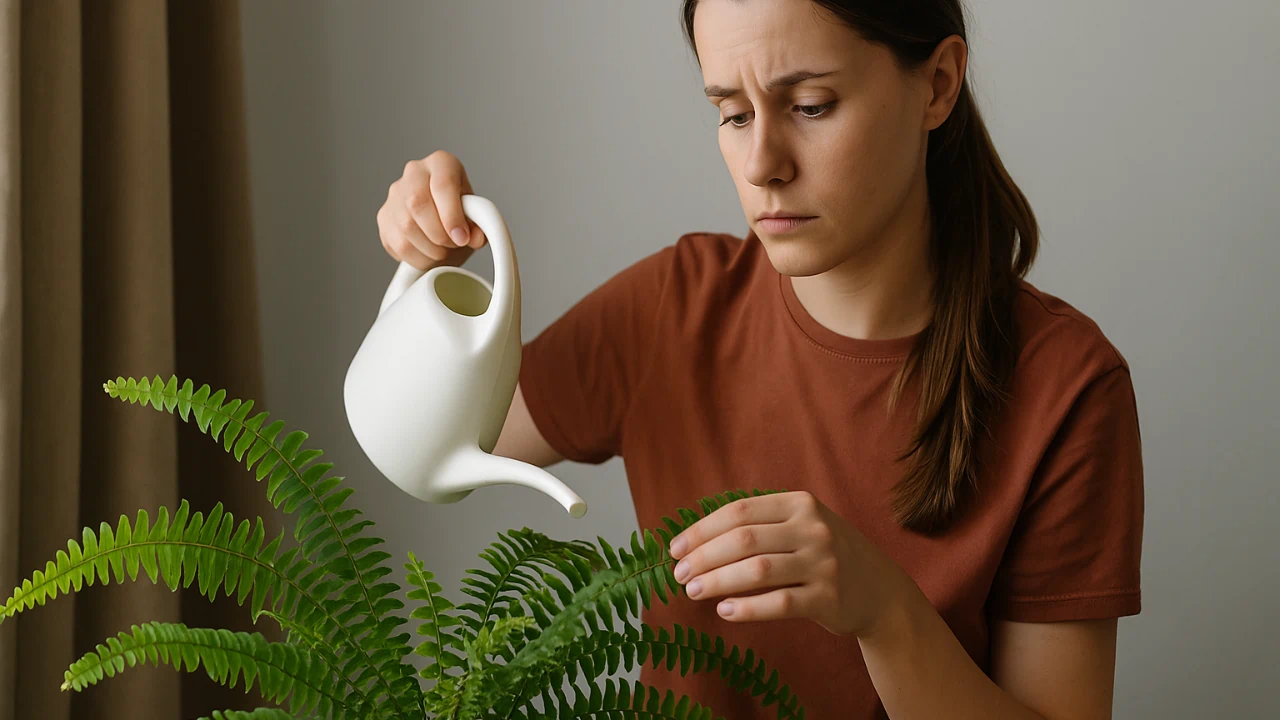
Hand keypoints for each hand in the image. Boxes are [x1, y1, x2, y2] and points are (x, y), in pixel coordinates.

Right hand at [376, 150, 486, 270]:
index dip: (452, 215)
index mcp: (441, 163)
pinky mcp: (383, 217)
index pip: (442, 184)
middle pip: (417, 203)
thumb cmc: (461, 212)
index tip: (462, 238)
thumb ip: (480, 225)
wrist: (444, 220)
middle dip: (440, 234)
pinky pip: (397, 244)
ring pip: (406, 226)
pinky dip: (417, 258)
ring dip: (430, 249)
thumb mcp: (476, 215)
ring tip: (444, 251)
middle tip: (454, 245)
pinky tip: (429, 256)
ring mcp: (395, 194)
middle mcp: (414, 173)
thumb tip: (474, 237)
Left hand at [667, 491, 913, 636]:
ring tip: (693, 591)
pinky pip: (779, 604)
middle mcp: (814, 528)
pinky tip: (724, 611)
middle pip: (744, 539)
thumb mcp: (800, 525)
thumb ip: (759, 525)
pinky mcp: (829, 598)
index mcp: (800, 503)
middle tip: (679, 574)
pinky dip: (747, 608)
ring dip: (718, 582)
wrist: (879, 589)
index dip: (702, 530)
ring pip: (758, 571)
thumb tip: (694, 540)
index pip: (739, 511)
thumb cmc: (822, 555)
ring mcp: (823, 563)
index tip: (675, 549)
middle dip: (704, 557)